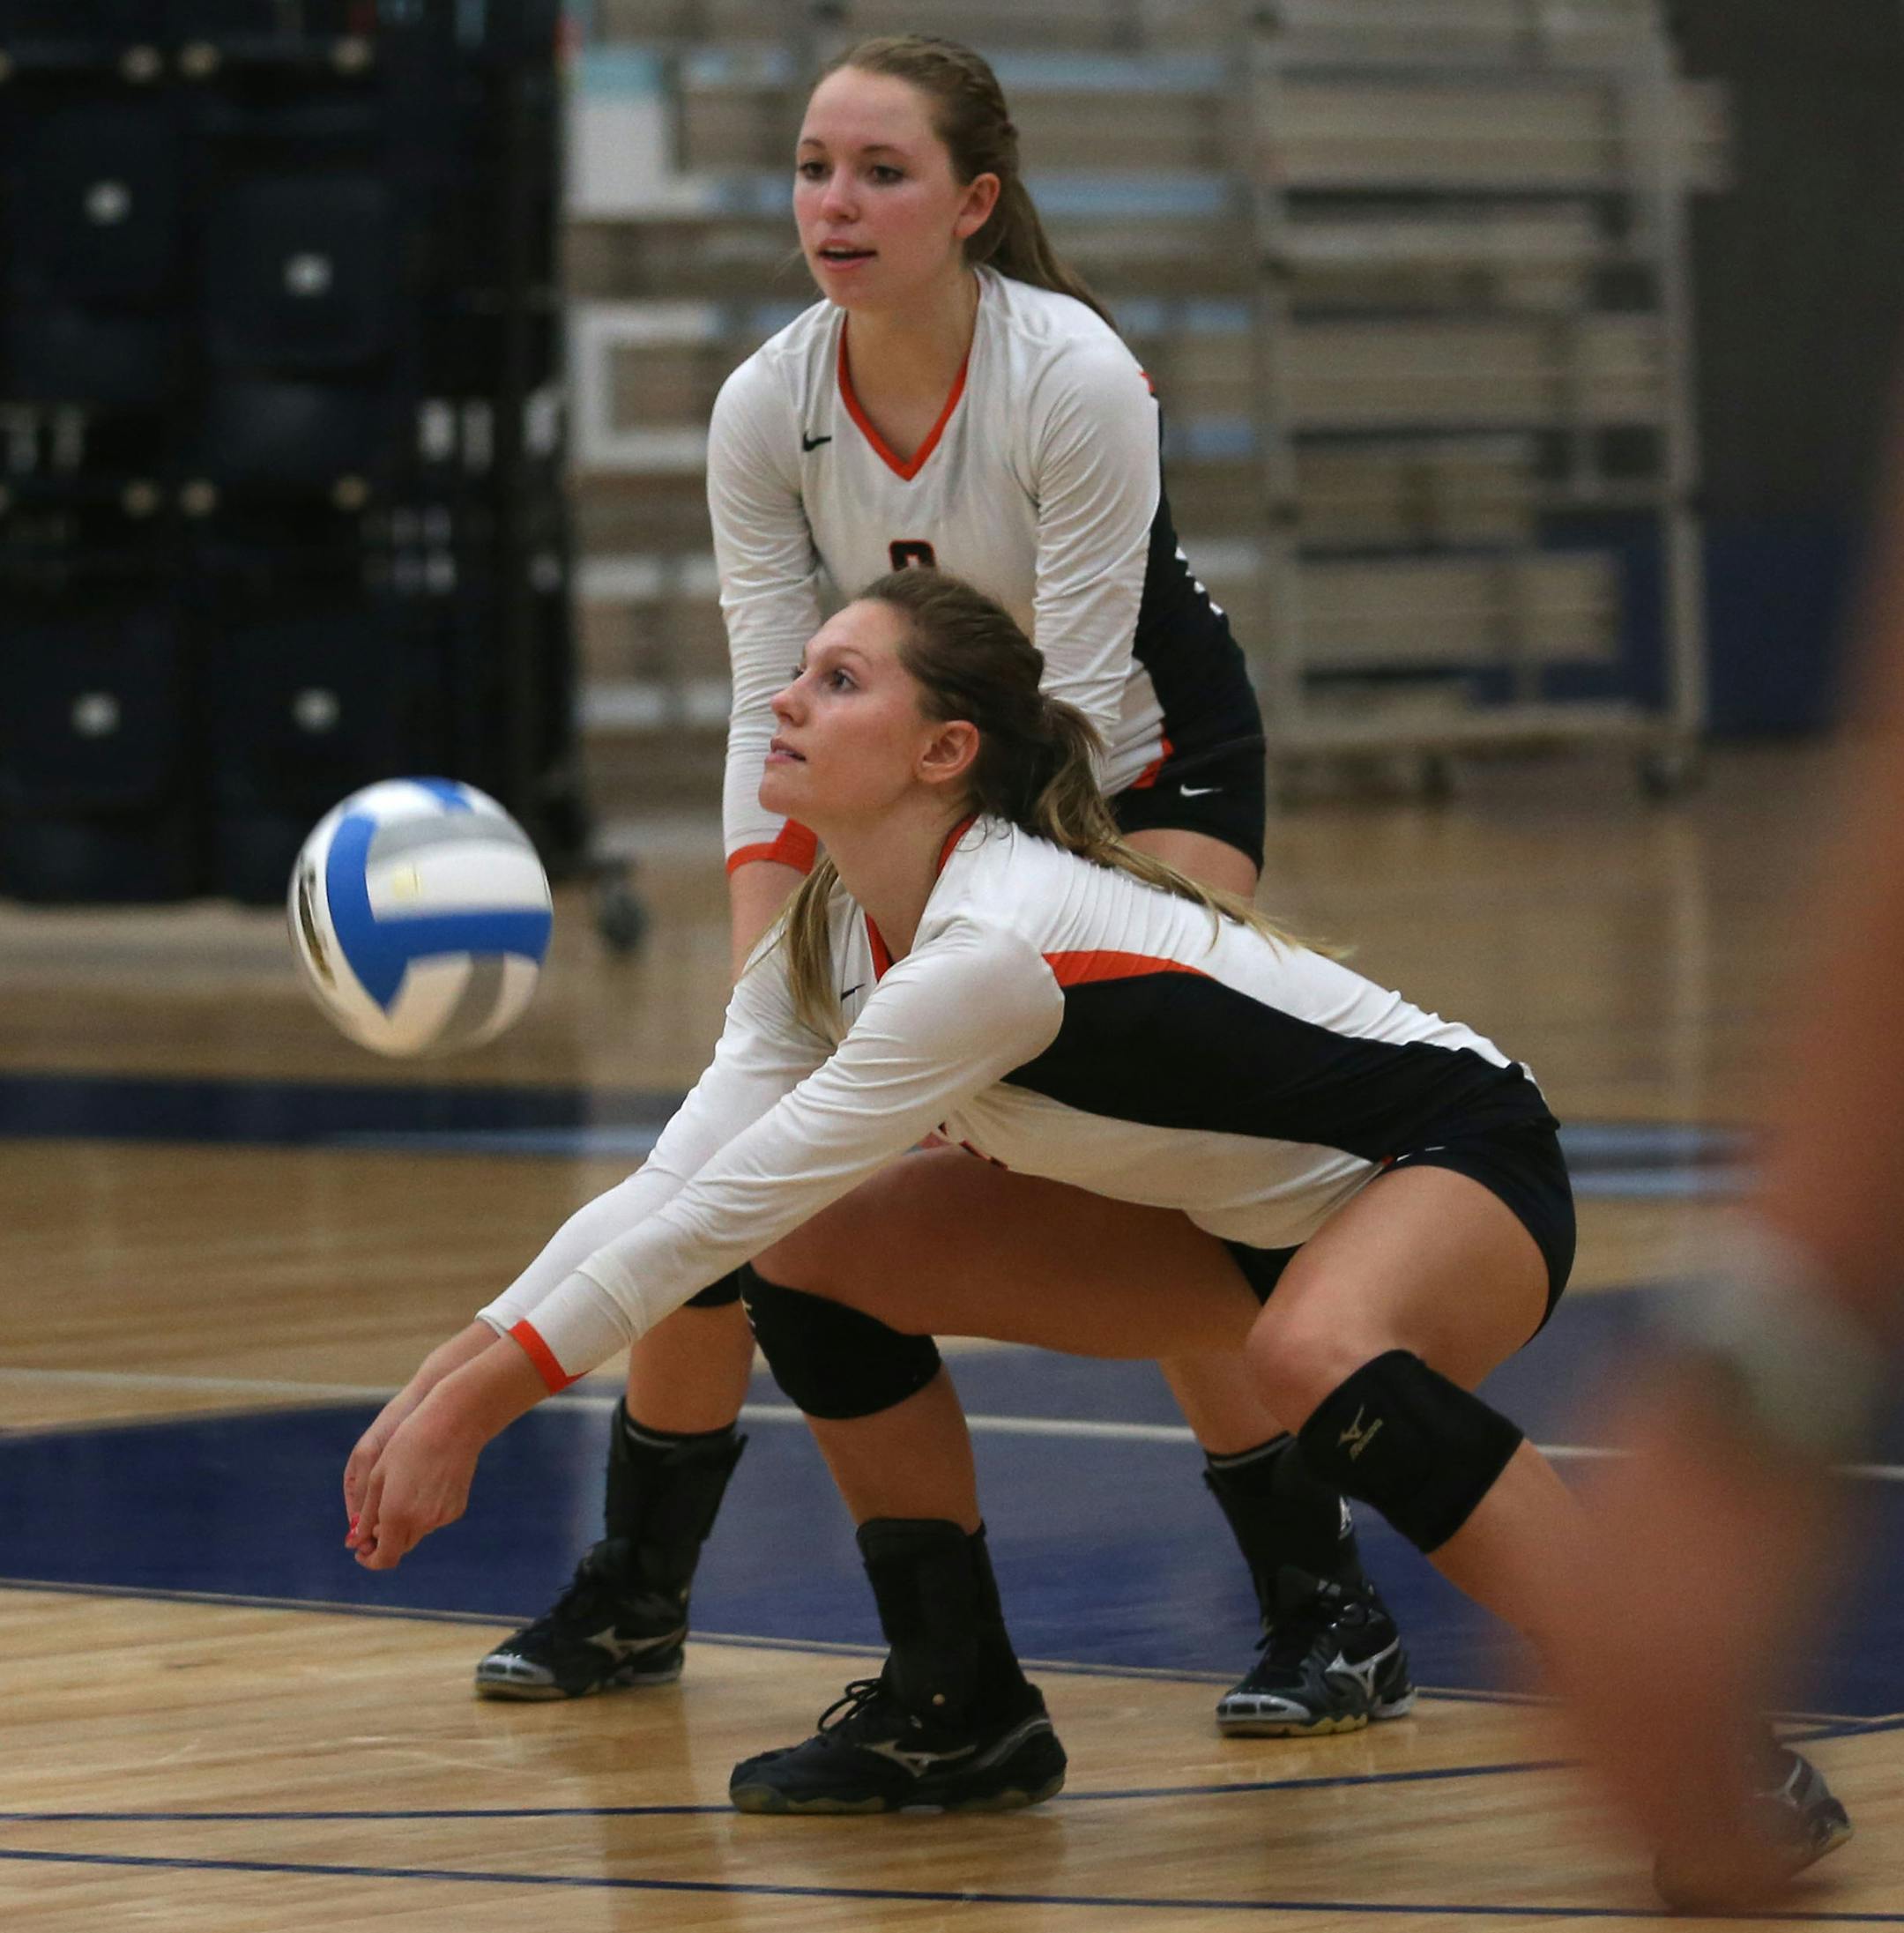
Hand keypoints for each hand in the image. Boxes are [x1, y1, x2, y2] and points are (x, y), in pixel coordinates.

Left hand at [346, 1332, 551, 1570]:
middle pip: (399, 1547)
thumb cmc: (409, 1443)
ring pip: (416, 1532)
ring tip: (402, 1488)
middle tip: (375, 1519)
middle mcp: (420, 1522)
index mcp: (396, 1515)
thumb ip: (367, 1513)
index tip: (362, 1550)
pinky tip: (424, 1484)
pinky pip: (433, 1520)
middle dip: (385, 1539)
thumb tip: (357, 1541)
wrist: (454, 1423)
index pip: (384, 1558)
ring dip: (404, 1523)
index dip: (370, 1559)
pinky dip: (423, 1513)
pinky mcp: (456, 1509)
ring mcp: (441, 1517)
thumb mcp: (378, 1476)